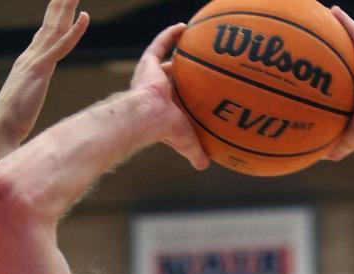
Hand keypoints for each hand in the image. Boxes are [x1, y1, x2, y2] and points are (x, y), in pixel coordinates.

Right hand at [0, 0, 89, 144]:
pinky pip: (61, 45)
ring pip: (56, 28)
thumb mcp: (24, 105)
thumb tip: (28, 104)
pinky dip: (74, 31)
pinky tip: (85, 17)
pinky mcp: (41, 69)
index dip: (53, 18)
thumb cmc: (10, 124)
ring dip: (67, 7)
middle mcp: (29, 57)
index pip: (43, 35)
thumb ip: (29, 97)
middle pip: (49, 25)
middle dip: (60, 5)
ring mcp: (35, 61)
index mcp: (26, 64)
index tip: (60, 4)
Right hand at [131, 24, 209, 171]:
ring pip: (164, 60)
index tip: (194, 93)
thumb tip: (205, 165)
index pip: (174, 100)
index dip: (183, 96)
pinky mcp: (147, 64)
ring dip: (177, 53)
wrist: (148, 117)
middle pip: (170, 79)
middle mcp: (155, 91)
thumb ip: (196, 153)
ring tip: (191, 44)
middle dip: (179, 75)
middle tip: (194, 70)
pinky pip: (159, 43)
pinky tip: (184, 27)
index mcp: (163, 109)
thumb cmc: (165, 131)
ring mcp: (150, 76)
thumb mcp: (187, 143)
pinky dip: (170, 34)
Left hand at [324, 6, 353, 161]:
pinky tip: (332, 11)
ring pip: (352, 39)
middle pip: (347, 55)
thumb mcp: (345, 140)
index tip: (318, 66)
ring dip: (339, 27)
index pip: (344, 78)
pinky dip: (344, 22)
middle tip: (317, 36)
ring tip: (324, 15)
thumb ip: (331, 144)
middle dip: (335, 45)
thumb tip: (314, 157)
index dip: (333, 71)